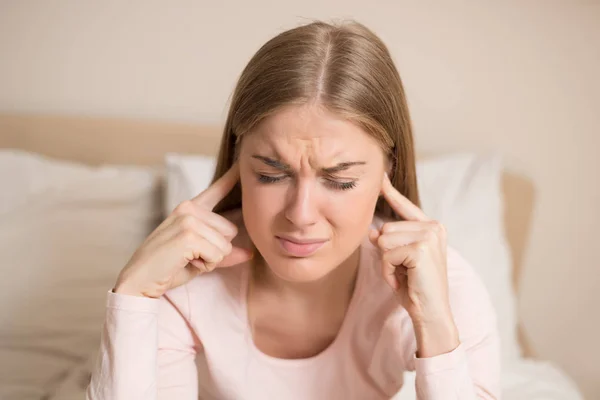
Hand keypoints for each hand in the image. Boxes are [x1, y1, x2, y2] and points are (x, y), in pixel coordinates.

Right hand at [114, 163, 252, 297]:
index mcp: (190, 209)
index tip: (241, 160)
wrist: (138, 282)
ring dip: (210, 260)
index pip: (216, 190)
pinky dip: (206, 265)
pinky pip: (217, 254)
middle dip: (216, 251)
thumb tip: (250, 253)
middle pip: (230, 231)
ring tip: (185, 259)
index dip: (231, 176)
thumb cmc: (167, 269)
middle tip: (190, 256)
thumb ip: (223, 252)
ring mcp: (188, 219)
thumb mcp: (200, 257)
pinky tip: (185, 262)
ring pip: (225, 244)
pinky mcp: (188, 235)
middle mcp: (188, 208)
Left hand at [369, 173, 457, 350]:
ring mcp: (429, 236)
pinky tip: (402, 281)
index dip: (391, 192)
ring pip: (384, 239)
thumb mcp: (398, 260)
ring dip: (386, 263)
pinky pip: (386, 254)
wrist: (431, 313)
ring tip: (403, 276)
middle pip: (386, 227)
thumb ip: (388, 242)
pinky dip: (388, 271)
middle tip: (402, 272)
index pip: (405, 207)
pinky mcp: (421, 249)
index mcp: (431, 228)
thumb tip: (373, 232)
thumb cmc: (415, 288)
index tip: (381, 175)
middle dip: (386, 252)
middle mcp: (433, 227)